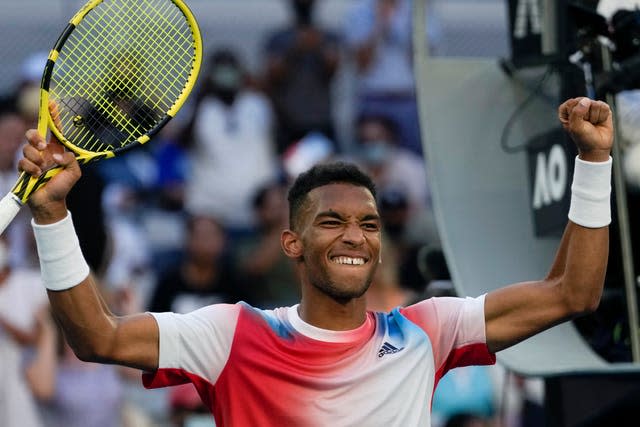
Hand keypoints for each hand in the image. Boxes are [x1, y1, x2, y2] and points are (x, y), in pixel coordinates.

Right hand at [18, 104, 81, 223]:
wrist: (50, 202)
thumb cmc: (63, 186)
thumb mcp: (74, 172)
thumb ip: (70, 160)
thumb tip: (55, 155)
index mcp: (56, 149)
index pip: (54, 130)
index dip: (52, 117)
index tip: (52, 104)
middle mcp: (43, 152)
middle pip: (33, 133)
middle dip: (35, 137)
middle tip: (42, 147)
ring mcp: (32, 159)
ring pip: (27, 148)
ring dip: (35, 159)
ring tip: (42, 170)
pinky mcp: (24, 168)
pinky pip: (22, 162)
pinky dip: (30, 168)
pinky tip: (36, 176)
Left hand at [558, 97, 612, 161]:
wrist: (597, 147)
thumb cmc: (583, 138)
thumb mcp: (575, 127)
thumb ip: (577, 113)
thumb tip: (586, 100)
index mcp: (567, 110)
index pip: (571, 103)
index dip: (575, 114)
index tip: (576, 123)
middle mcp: (578, 106)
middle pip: (584, 101)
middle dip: (586, 115)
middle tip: (586, 124)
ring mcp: (591, 106)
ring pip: (595, 104)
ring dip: (595, 117)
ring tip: (593, 124)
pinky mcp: (602, 108)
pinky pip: (604, 107)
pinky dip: (602, 116)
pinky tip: (599, 122)